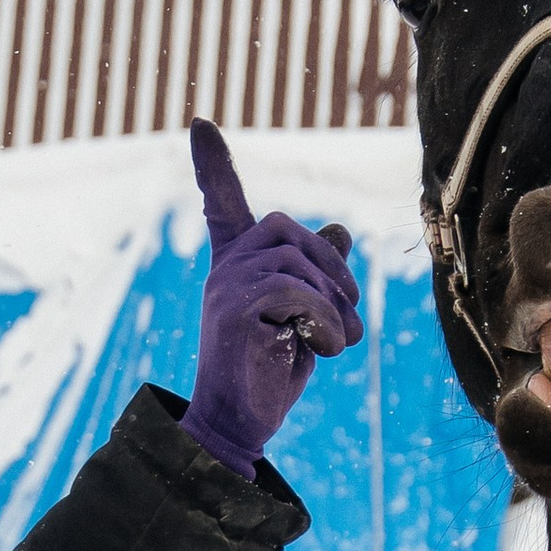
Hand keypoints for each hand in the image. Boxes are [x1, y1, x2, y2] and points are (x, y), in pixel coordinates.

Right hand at [180, 121, 363, 478]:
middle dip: (331, 264)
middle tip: (351, 311)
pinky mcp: (233, 310)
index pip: (223, 206)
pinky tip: (323, 349)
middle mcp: (226, 271)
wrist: (240, 425)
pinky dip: (324, 320)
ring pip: (296, 261)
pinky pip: (294, 291)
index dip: (213, 167)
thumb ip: (316, 276)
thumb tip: (338, 229)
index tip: (199, 125)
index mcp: (237, 267)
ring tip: (338, 341)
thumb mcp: (304, 318)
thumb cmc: (271, 373)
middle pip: (287, 229)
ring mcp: (225, 288)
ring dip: (334, 302)